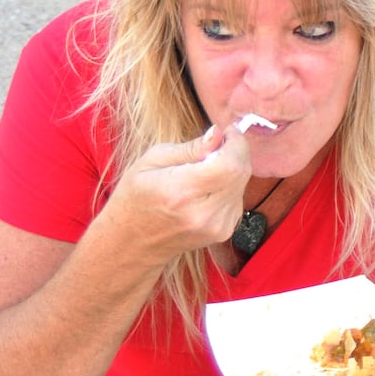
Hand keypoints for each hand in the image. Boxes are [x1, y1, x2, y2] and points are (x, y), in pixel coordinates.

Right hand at [99, 123, 252, 266]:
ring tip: (205, 169)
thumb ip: (190, 148)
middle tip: (217, 144)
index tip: (227, 131)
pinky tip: (207, 188)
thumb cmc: (134, 197)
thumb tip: (218, 133)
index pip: (230, 164)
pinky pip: (238, 198)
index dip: (236, 143)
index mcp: (182, 192)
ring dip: (232, 169)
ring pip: (242, 184)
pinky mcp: (224, 232)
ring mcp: (217, 226)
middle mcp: (204, 213)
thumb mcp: (151, 161)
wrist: (132, 243)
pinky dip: (229, 186)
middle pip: (241, 173)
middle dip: (236, 152)